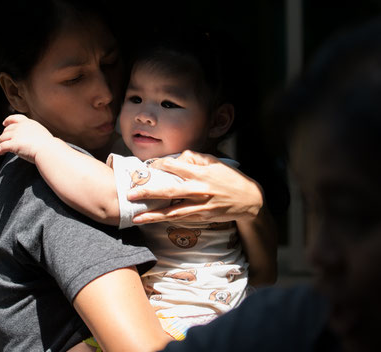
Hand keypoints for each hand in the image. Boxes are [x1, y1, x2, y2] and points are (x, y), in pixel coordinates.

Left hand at [0, 114, 53, 163]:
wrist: (48, 150)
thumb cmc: (49, 146)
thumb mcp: (42, 134)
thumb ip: (35, 134)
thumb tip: (34, 139)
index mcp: (29, 123)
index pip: (15, 118)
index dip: (8, 120)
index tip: (4, 123)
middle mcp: (21, 127)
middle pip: (7, 130)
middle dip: (3, 136)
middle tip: (1, 142)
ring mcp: (16, 135)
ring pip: (2, 138)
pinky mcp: (12, 144)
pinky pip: (1, 147)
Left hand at [127, 150, 263, 224]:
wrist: (249, 200)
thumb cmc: (230, 178)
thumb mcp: (215, 162)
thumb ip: (194, 158)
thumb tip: (176, 158)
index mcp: (201, 173)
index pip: (176, 167)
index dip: (160, 166)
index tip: (149, 167)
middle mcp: (199, 190)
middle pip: (170, 192)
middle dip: (149, 193)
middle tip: (131, 194)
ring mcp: (200, 206)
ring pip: (173, 212)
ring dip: (153, 215)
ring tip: (136, 217)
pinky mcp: (202, 217)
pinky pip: (180, 218)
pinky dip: (166, 220)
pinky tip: (152, 221)